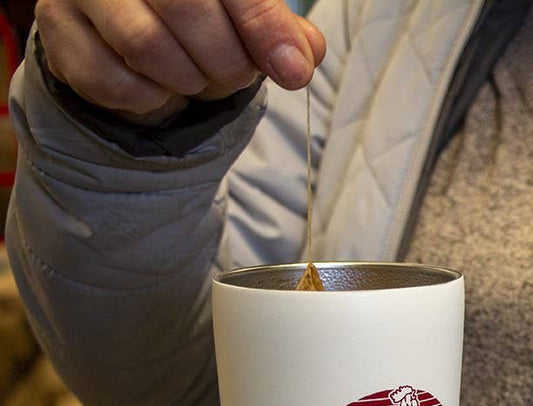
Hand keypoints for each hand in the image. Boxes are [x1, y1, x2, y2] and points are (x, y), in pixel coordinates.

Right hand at [35, 0, 325, 120]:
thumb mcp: (241, 16)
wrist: (121, 25)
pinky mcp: (58, 30)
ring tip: (196, 79)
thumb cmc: (193, 15)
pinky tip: (159, 88)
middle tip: (234, 75)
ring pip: (147, 47)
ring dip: (188, 82)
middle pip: (187, 8)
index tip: (292, 71)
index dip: (263, 27)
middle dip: (225, 61)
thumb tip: (304, 56)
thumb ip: (274, 30)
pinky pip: (114, 82)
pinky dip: (150, 100)